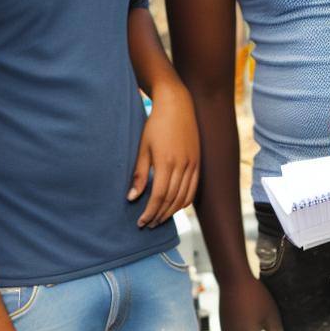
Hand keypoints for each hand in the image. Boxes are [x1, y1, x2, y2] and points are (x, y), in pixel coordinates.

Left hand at [129, 84, 199, 227]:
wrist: (177, 105)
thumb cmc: (155, 125)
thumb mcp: (142, 147)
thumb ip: (138, 174)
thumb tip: (131, 198)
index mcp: (166, 162)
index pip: (159, 196)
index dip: (150, 211)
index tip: (141, 221)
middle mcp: (182, 166)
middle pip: (172, 200)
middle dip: (159, 215)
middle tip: (148, 224)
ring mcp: (193, 164)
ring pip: (184, 197)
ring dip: (171, 212)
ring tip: (159, 219)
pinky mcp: (198, 162)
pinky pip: (193, 189)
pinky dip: (184, 201)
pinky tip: (174, 206)